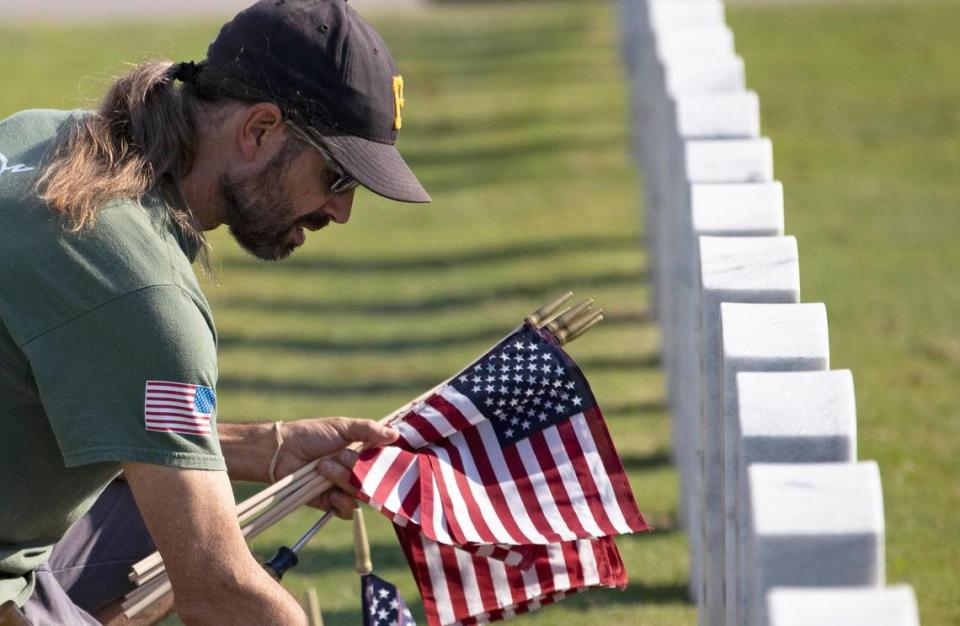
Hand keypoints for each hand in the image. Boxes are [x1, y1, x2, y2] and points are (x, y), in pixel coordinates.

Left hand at [273, 417, 397, 518]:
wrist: (282, 450)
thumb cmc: (312, 434)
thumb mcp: (342, 426)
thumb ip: (368, 430)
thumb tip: (395, 434)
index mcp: (362, 453)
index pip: (385, 462)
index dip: (387, 462)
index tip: (385, 458)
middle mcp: (356, 471)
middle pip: (373, 480)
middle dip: (356, 467)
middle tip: (339, 455)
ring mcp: (344, 487)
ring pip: (359, 493)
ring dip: (343, 479)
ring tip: (322, 466)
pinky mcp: (330, 502)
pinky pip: (347, 510)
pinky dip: (341, 502)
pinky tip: (329, 492)